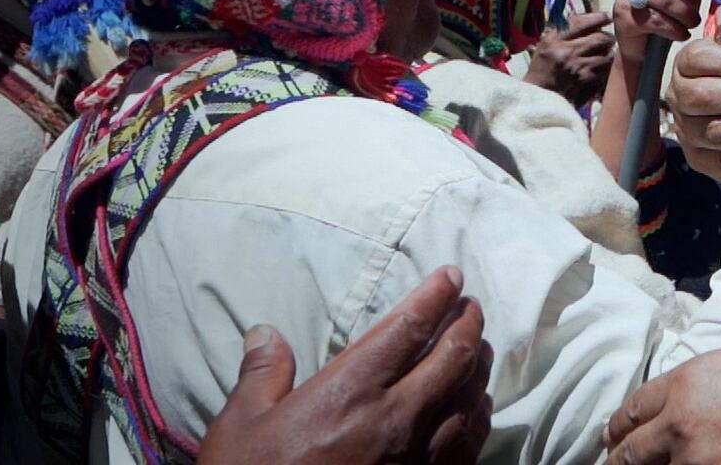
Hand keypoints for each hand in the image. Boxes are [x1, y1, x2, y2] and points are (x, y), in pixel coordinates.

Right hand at [198, 267, 491, 464]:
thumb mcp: (241, 426)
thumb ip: (262, 374)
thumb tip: (265, 332)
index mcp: (351, 391)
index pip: (409, 327)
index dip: (436, 295)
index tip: (451, 275)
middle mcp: (395, 418)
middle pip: (456, 356)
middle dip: (470, 322)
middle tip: (471, 304)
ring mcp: (417, 456)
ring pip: (471, 397)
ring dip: (479, 365)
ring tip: (479, 346)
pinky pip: (469, 442)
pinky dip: (479, 413)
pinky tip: (477, 405)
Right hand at [524, 11, 614, 105]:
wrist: (538, 98)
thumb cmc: (540, 72)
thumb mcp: (544, 47)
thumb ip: (561, 33)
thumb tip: (583, 21)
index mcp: (554, 40)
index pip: (580, 23)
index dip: (598, 18)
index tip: (607, 16)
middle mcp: (567, 52)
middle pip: (599, 38)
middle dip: (608, 38)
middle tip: (610, 39)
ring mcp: (578, 67)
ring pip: (606, 55)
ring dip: (610, 54)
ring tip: (608, 54)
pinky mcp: (586, 82)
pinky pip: (605, 71)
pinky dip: (608, 69)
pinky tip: (605, 68)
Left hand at [603, 346, 720, 464]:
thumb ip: (698, 388)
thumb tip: (681, 408)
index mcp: (686, 384)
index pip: (633, 408)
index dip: (619, 425)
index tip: (615, 434)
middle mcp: (680, 424)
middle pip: (630, 451)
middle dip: (621, 458)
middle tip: (616, 461)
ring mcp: (696, 463)